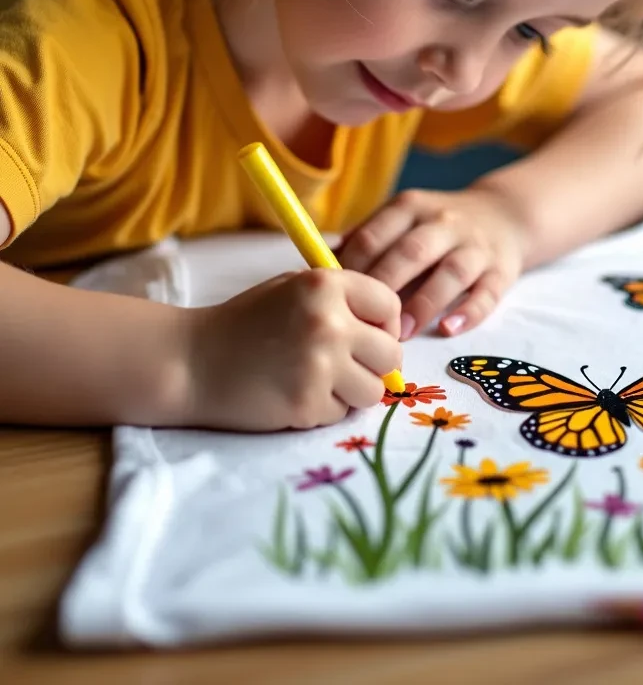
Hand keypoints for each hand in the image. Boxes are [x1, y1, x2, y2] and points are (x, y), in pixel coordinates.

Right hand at [183, 269, 401, 430]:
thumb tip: (395, 324)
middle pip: (391, 354)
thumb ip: (342, 298)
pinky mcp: (307, 405)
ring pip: (373, 390)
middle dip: (374, 362)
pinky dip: (323, 408)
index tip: (369, 333)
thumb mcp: (293, 288)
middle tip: (345, 363)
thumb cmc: (246, 322)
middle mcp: (329, 323)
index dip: (385, 323)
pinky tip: (294, 393)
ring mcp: (320, 366)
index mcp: (326, 285)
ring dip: (352, 390)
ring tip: (318, 379)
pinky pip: (341, 413)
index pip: (390, 305)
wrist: (191, 362)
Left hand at [337, 185, 528, 340]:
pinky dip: (469, 312)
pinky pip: (487, 293)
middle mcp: (443, 223)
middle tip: (364, 323)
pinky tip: (449, 330)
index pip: (374, 236)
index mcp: (410, 208)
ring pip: (450, 272)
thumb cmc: (437, 226)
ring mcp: (475, 246)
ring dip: (424, 303)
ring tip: (402, 335)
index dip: (353, 270)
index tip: (337, 301)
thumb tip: (316, 270)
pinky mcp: (502, 270)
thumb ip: (365, 240)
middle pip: (410, 252)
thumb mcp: (402, 218)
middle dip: (385, 287)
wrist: (504, 215)